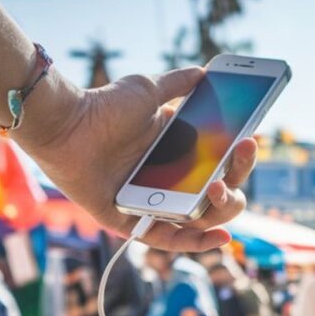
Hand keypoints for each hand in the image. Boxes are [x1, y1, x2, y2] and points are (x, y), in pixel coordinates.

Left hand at [18, 67, 255, 251]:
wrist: (65, 123)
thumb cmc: (103, 106)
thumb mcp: (148, 90)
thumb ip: (178, 84)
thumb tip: (205, 72)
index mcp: (176, 155)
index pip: (219, 167)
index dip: (238, 161)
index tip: (249, 142)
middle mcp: (167, 183)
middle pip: (216, 199)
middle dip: (233, 187)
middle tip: (235, 161)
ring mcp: (151, 204)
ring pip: (199, 221)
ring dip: (218, 211)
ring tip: (218, 191)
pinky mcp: (131, 222)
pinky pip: (168, 240)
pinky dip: (195, 242)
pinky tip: (221, 237)